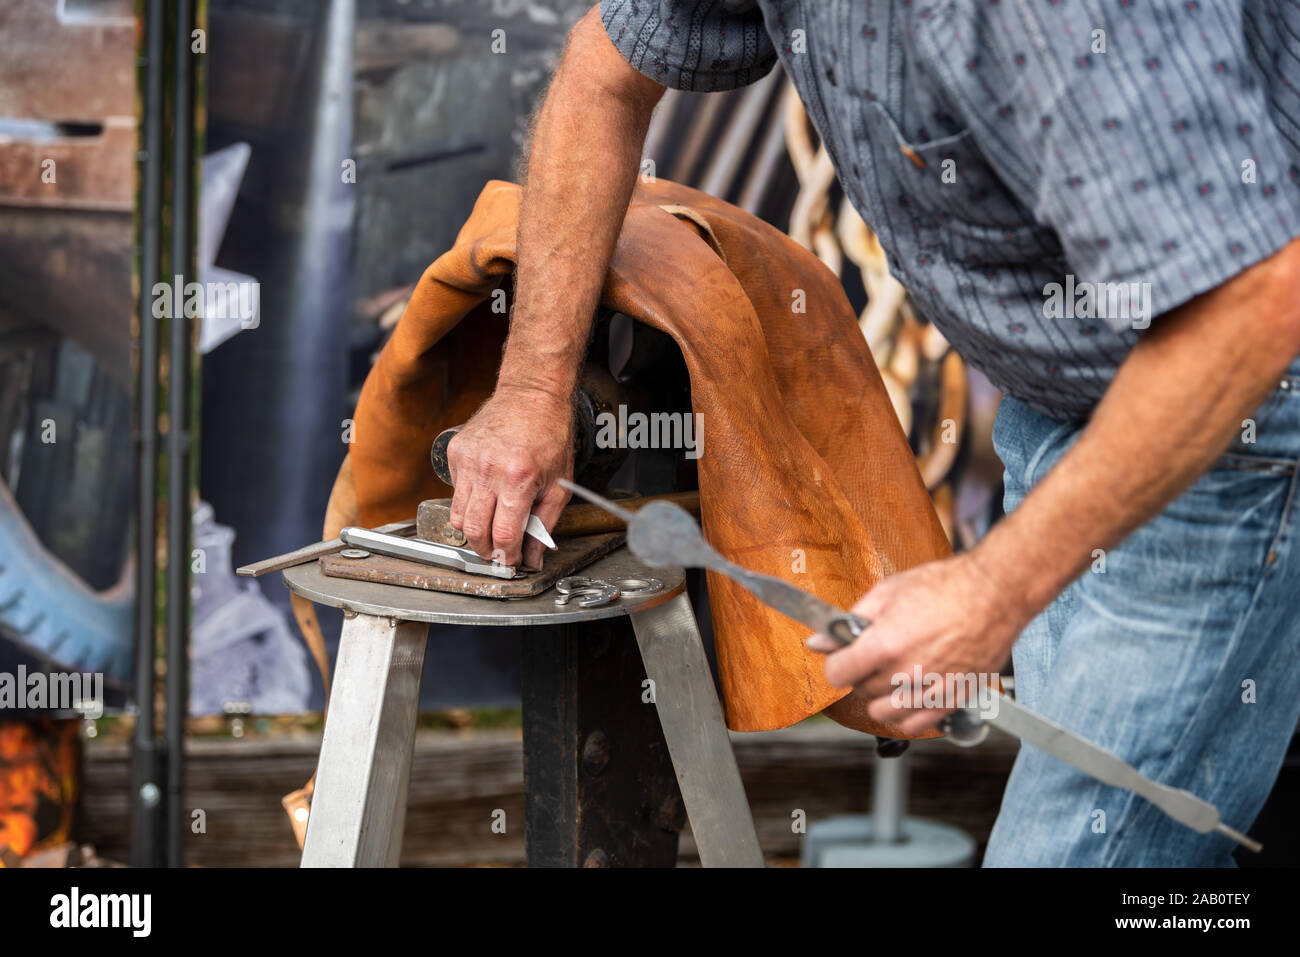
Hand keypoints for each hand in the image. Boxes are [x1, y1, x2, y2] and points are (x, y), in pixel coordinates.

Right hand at [446, 385, 573, 567]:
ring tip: (491, 526)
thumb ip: (545, 524)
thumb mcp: (560, 484)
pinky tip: (486, 493)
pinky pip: (454, 491)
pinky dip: (468, 502)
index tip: (512, 562)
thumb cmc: (550, 435)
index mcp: (519, 478)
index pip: (504, 535)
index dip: (508, 556)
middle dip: (486, 551)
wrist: (531, 394)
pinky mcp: (455, 451)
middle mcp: (489, 469)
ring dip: (474, 530)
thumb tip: (534, 557)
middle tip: (497, 553)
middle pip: (474, 531)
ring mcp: (468, 460)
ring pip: (457, 516)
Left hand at [807, 551, 1031, 734]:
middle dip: (862, 673)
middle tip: (876, 653)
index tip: (843, 656)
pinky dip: (906, 714)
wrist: (995, 594)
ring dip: (882, 696)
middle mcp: (907, 673)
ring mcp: (931, 691)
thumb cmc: (947, 586)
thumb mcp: (889, 591)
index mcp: (886, 644)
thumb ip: (851, 620)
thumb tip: (820, 641)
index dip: (836, 662)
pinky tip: (910, 692)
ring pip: (884, 713)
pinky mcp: (953, 700)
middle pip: (861, 691)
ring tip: (893, 673)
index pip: (838, 674)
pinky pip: (915, 725)